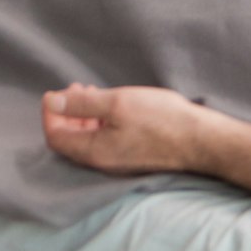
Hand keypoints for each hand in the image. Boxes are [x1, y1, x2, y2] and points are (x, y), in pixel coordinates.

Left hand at [41, 83, 212, 175]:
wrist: (200, 140)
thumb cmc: (161, 119)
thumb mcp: (118, 103)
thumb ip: (82, 103)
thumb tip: (52, 101)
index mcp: (93, 151)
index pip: (56, 136)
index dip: (51, 113)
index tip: (55, 92)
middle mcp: (101, 161)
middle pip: (69, 140)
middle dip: (66, 113)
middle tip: (75, 89)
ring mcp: (117, 161)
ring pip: (87, 140)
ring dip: (83, 116)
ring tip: (92, 94)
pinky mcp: (132, 156)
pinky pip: (104, 141)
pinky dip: (99, 123)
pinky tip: (112, 108)